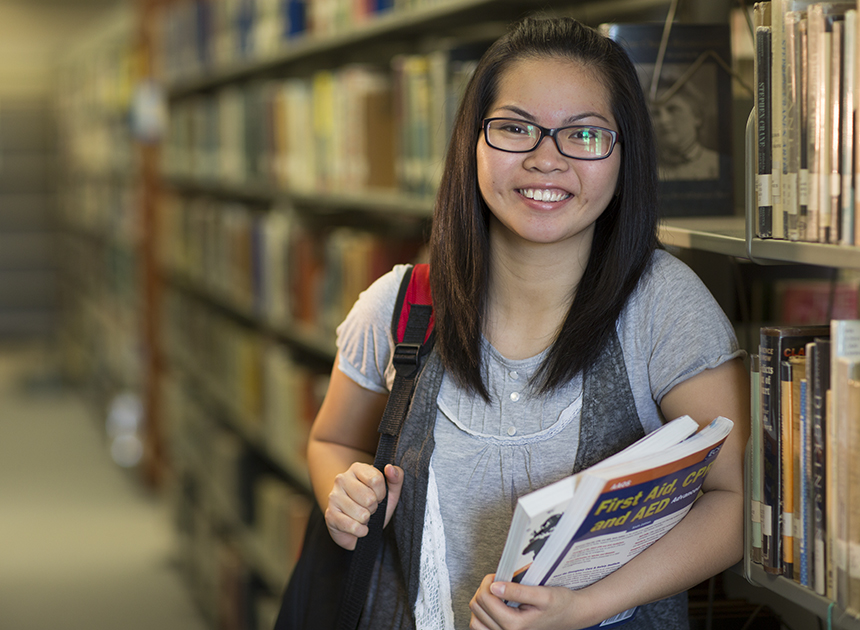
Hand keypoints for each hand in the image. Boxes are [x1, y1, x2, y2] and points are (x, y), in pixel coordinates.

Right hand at [324, 462, 403, 549]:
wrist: (355, 526)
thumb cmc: (373, 505)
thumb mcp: (390, 492)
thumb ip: (396, 477)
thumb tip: (390, 468)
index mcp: (357, 468)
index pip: (376, 480)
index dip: (382, 493)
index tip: (378, 497)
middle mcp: (342, 478)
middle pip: (369, 498)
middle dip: (373, 508)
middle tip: (368, 508)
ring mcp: (333, 496)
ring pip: (361, 514)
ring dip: (366, 520)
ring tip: (361, 516)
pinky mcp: (330, 514)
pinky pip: (352, 526)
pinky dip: (360, 530)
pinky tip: (358, 527)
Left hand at [469, 574, 591, 629]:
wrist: (570, 615)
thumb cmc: (560, 605)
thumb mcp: (543, 594)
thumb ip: (518, 591)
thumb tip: (494, 586)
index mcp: (515, 625)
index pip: (485, 599)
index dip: (488, 581)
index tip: (498, 575)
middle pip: (477, 607)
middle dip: (484, 589)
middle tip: (497, 581)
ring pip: (475, 620)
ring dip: (481, 603)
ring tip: (494, 593)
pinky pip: (481, 628)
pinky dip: (482, 615)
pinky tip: (494, 605)